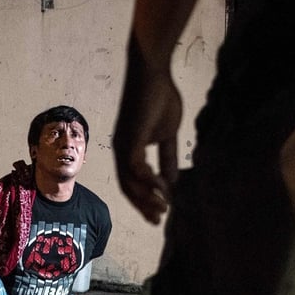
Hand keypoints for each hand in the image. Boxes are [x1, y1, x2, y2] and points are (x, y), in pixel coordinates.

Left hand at [112, 41, 182, 224]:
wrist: (153, 73)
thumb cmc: (160, 98)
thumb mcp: (167, 134)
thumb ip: (167, 157)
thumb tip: (172, 180)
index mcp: (128, 149)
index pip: (133, 182)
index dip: (144, 199)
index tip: (160, 213)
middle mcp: (121, 150)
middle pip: (128, 187)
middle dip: (143, 206)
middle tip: (158, 221)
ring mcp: (122, 145)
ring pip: (130, 182)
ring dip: (146, 198)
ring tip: (163, 209)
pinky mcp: (128, 139)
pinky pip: (136, 168)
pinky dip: (150, 181)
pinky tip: (164, 189)